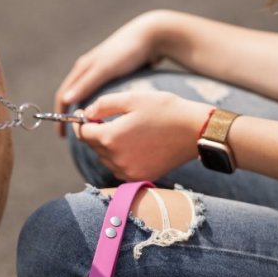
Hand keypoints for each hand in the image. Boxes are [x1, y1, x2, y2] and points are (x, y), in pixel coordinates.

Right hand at [54, 11, 169, 136]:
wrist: (152, 35)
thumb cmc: (127, 52)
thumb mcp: (105, 69)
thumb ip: (86, 85)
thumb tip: (66, 101)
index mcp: (82, 69)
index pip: (63, 96)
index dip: (61, 116)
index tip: (63, 135)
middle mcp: (87, 70)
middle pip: (73, 97)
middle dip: (70, 116)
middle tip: (76, 135)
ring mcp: (100, 71)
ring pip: (87, 96)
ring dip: (84, 111)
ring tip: (90, 128)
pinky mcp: (114, 73)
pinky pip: (101, 94)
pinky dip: (98, 106)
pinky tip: (107, 115)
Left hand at [74, 91, 211, 180]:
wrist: (196, 131)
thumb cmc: (165, 110)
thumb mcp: (132, 99)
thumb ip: (102, 105)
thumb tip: (85, 114)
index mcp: (110, 137)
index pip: (82, 133)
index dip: (81, 122)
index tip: (86, 116)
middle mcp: (115, 158)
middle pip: (92, 146)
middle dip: (95, 132)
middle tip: (107, 120)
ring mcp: (127, 171)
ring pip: (104, 158)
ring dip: (107, 146)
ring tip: (126, 132)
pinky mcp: (138, 177)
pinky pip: (117, 168)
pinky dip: (119, 158)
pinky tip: (133, 146)